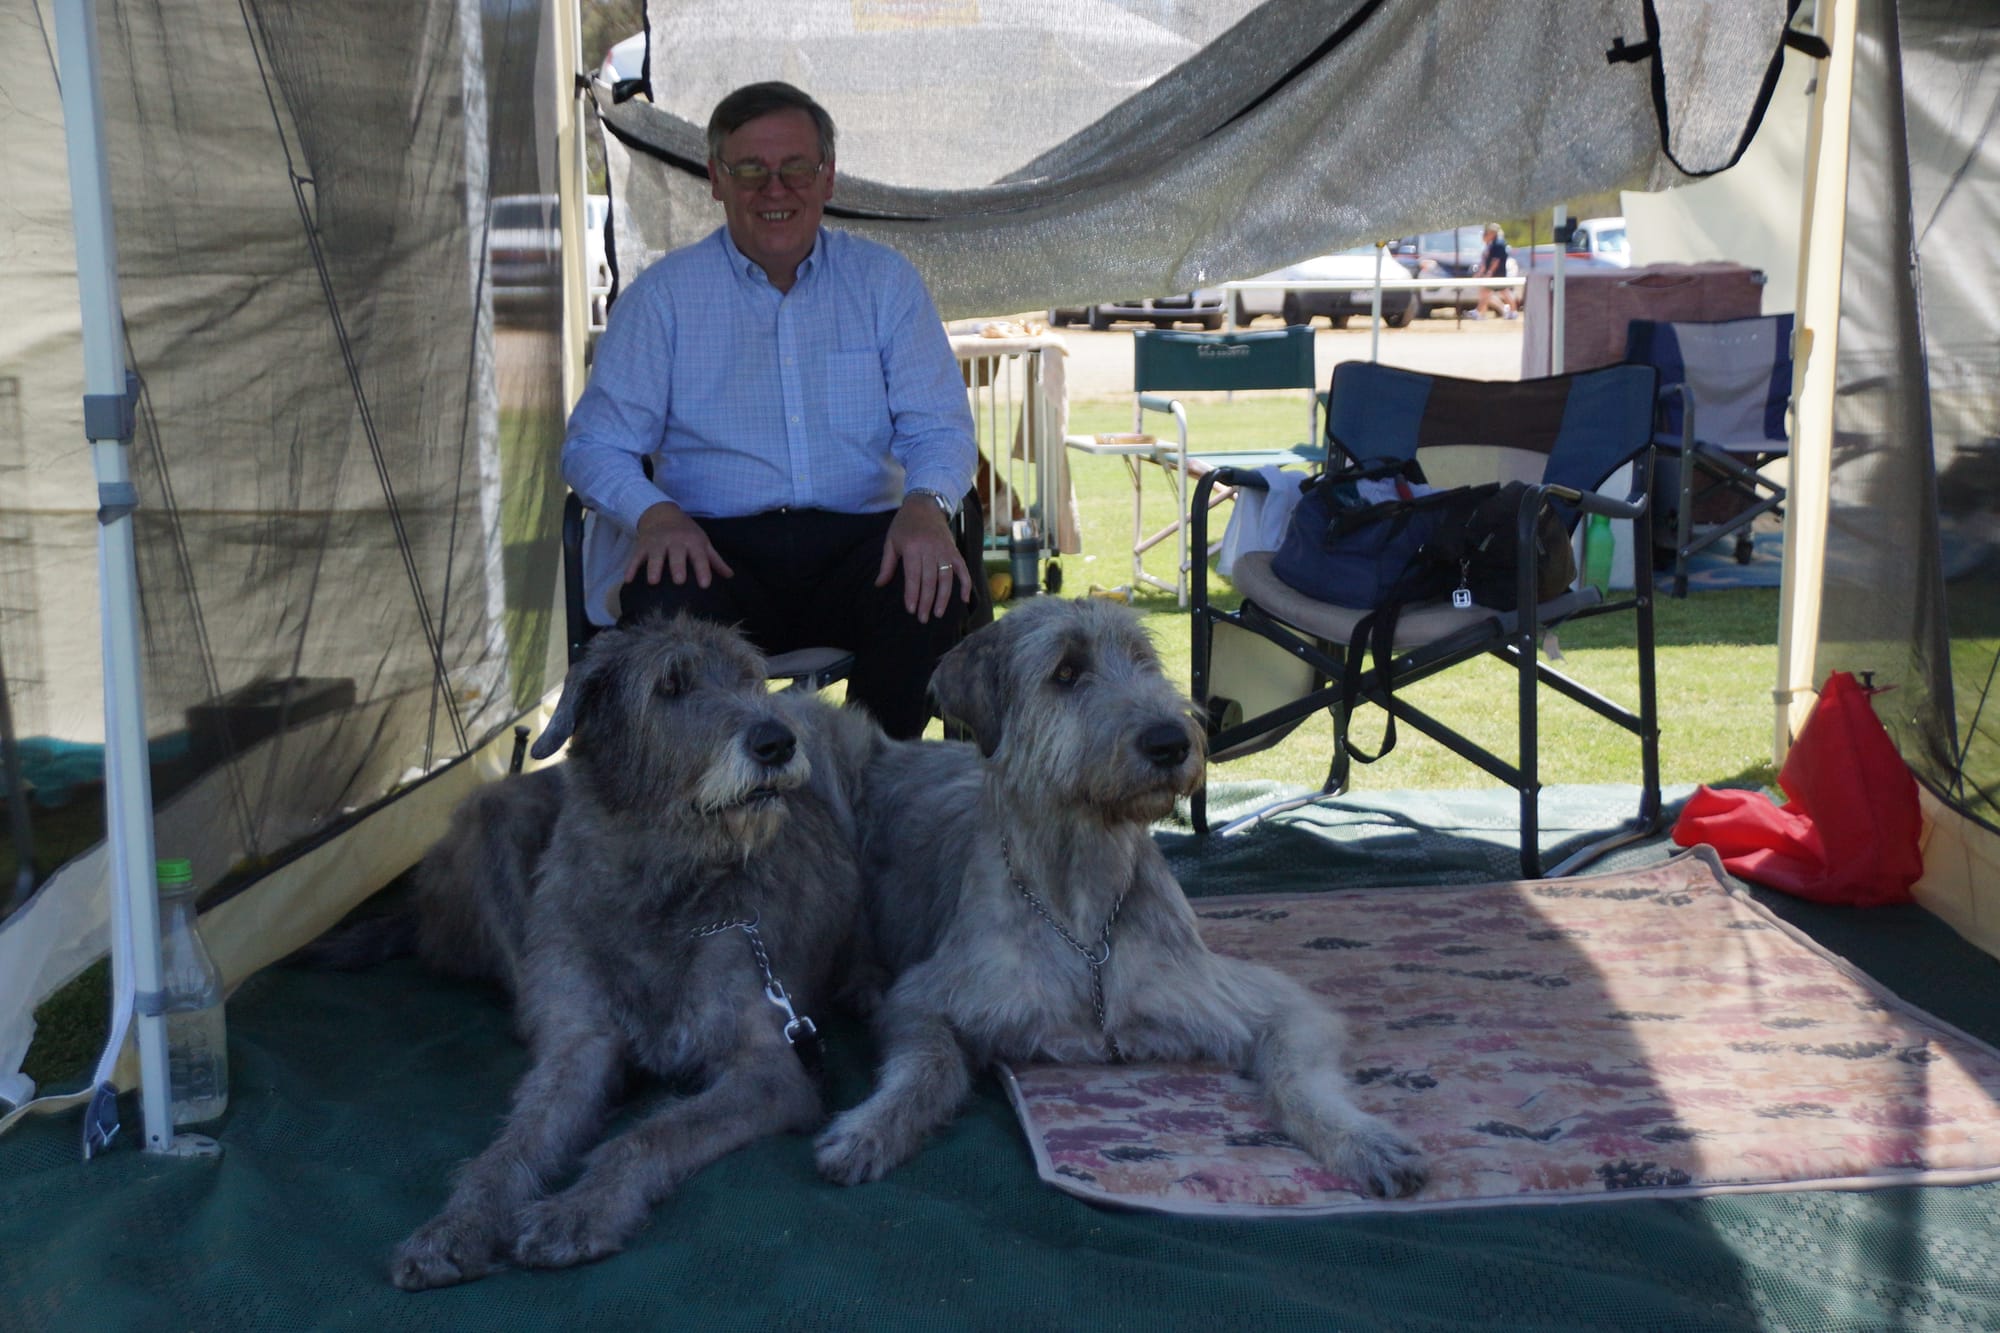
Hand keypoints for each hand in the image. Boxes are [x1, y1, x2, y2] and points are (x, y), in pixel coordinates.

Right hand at [624, 501, 733, 588]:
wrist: (661, 513)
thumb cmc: (686, 532)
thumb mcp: (702, 542)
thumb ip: (714, 560)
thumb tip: (730, 576)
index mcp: (692, 542)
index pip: (700, 557)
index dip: (703, 570)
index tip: (705, 584)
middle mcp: (675, 541)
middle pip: (676, 555)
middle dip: (677, 567)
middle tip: (678, 581)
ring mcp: (657, 543)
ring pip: (655, 556)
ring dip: (653, 568)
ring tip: (653, 581)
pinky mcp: (642, 545)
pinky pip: (636, 557)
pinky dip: (631, 568)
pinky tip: (628, 580)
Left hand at [876, 496, 969, 622]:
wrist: (925, 505)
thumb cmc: (905, 524)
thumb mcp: (891, 541)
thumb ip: (887, 564)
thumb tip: (879, 585)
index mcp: (913, 548)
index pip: (913, 577)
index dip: (912, 595)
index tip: (911, 610)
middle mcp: (930, 550)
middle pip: (929, 581)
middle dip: (926, 602)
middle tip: (923, 619)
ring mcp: (945, 551)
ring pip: (946, 579)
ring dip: (943, 598)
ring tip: (938, 614)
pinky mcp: (955, 551)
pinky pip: (963, 570)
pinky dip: (966, 584)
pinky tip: (964, 600)